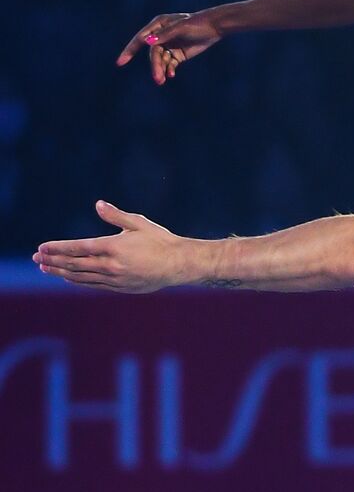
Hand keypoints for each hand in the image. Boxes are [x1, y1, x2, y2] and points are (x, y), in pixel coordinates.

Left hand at [33, 201, 197, 292]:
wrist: (179, 264)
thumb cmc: (161, 240)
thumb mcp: (139, 224)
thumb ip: (116, 215)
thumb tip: (98, 204)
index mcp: (114, 246)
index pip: (78, 247)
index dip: (58, 248)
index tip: (42, 247)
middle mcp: (112, 264)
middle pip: (75, 263)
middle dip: (53, 260)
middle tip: (37, 258)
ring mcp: (115, 278)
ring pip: (81, 276)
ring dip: (61, 272)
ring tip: (46, 268)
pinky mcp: (120, 287)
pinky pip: (93, 285)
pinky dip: (77, 281)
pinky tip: (68, 277)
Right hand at [117, 11, 222, 84]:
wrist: (215, 28)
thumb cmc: (197, 24)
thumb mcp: (181, 28)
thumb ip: (164, 35)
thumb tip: (147, 42)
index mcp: (158, 25)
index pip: (140, 39)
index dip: (129, 50)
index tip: (120, 62)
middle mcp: (161, 36)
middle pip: (153, 53)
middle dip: (154, 66)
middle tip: (157, 79)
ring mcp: (169, 45)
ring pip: (160, 60)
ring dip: (161, 70)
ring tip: (163, 80)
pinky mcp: (178, 54)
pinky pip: (169, 64)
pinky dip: (169, 70)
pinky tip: (171, 75)